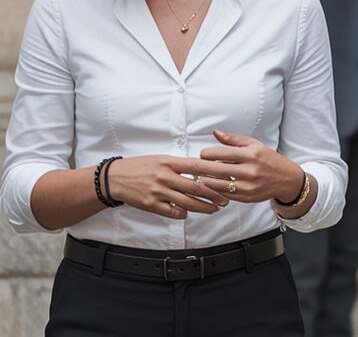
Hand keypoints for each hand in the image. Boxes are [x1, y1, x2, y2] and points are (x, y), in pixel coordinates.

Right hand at [106, 155, 229, 218]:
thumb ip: (180, 165)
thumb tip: (203, 169)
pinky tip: (189, 213)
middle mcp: (165, 177)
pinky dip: (184, 214)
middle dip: (214, 195)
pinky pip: (173, 212)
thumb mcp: (161, 159)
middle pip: (196, 188)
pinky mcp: (151, 205)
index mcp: (169, 162)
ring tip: (214, 209)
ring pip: (187, 202)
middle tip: (226, 200)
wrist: (115, 178)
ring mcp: (158, 192)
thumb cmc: (140, 167)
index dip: (215, 173)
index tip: (228, 178)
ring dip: (204, 207)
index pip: (198, 167)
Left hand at [192, 130, 305, 204]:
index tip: (204, 155)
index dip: (205, 154)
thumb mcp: (255, 145)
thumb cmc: (269, 159)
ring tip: (203, 175)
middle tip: (190, 166)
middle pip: (212, 170)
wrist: (287, 179)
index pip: (217, 153)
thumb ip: (233, 139)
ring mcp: (246, 186)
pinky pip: (222, 194)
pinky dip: (215, 189)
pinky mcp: (245, 197)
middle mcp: (249, 170)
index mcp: (250, 154)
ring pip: (214, 185)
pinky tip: (214, 184)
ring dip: (204, 180)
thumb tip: (215, 133)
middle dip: (197, 168)